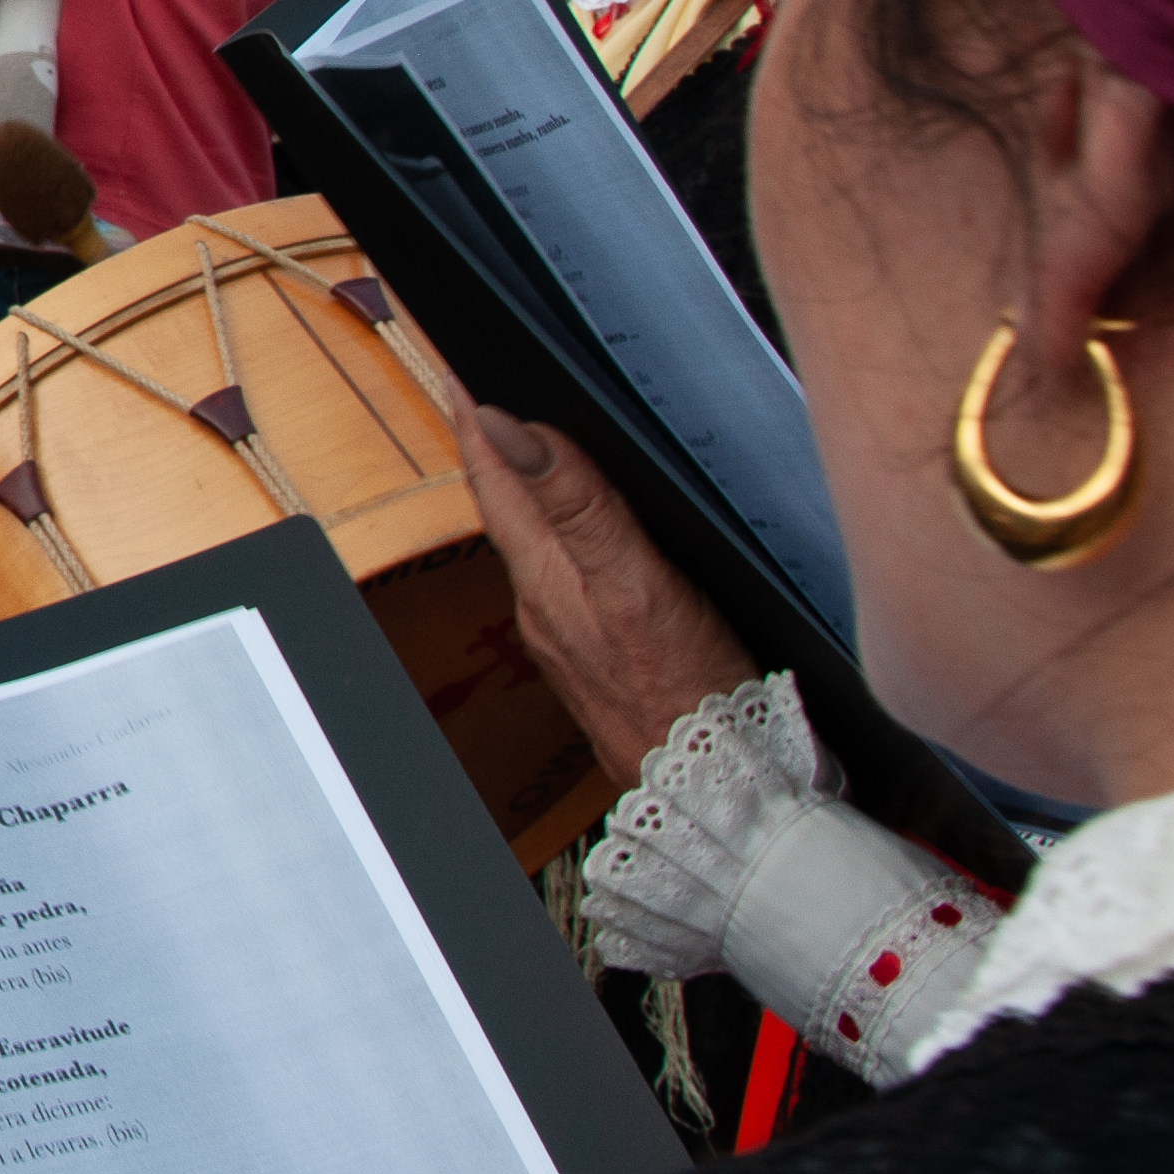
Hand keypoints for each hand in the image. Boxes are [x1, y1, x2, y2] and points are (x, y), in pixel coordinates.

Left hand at [457, 403, 757, 789]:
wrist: (716, 800)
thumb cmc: (685, 694)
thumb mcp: (636, 582)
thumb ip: (577, 505)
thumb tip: (507, 427)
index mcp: (545, 578)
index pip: (498, 482)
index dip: (479, 423)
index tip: (457, 373)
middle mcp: (543, 607)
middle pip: (509, 511)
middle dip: (496, 451)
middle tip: (480, 397)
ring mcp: (568, 638)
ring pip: (536, 547)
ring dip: (526, 495)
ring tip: (521, 451)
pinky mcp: (600, 662)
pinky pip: (567, 582)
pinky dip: (563, 542)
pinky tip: (581, 540)